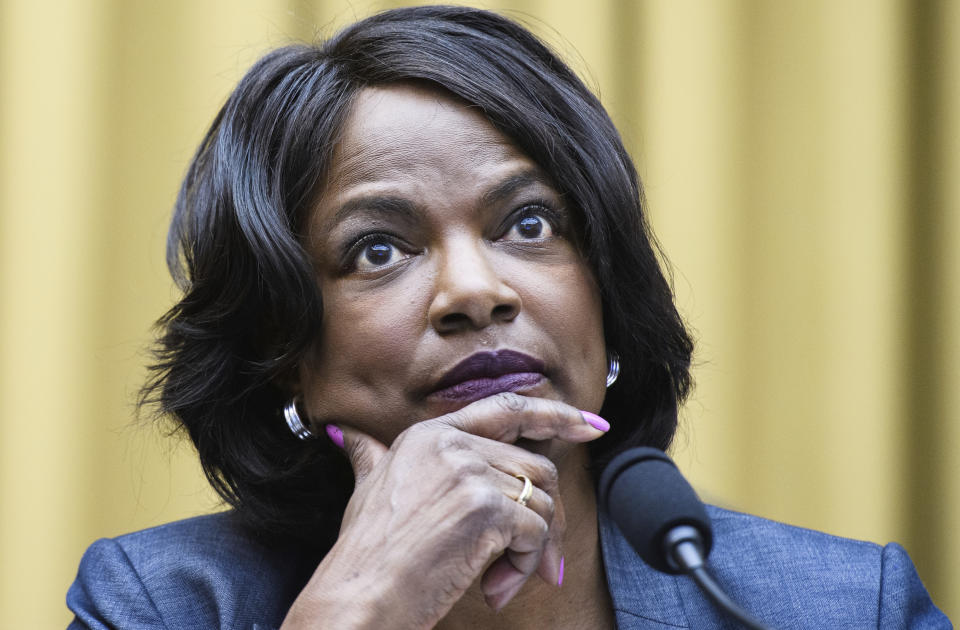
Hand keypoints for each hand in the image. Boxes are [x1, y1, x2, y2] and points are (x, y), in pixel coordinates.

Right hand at [280, 393, 607, 628]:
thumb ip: (369, 454)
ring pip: (542, 502)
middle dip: (543, 520)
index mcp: (429, 434)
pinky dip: (525, 566)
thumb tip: (345, 433)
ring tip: (499, 579)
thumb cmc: (365, 552)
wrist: (359, 595)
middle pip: (536, 469)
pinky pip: (535, 533)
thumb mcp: (366, 487)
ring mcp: (470, 472)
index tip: (594, 427)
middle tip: (534, 564)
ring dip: (532, 549)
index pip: (507, 410)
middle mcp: (452, 443)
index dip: (555, 415)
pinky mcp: (486, 507)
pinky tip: (494, 588)